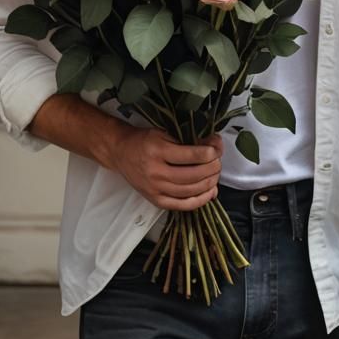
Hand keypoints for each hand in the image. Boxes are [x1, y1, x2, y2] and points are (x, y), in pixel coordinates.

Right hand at [108, 126, 223, 210]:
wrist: (120, 152)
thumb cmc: (144, 140)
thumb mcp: (164, 132)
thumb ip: (187, 140)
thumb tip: (214, 146)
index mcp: (158, 151)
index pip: (192, 155)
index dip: (211, 152)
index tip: (217, 146)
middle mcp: (156, 172)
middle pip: (194, 175)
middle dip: (213, 167)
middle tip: (218, 160)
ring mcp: (155, 189)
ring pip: (191, 191)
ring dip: (210, 183)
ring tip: (215, 174)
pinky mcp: (156, 200)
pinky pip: (182, 205)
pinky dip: (200, 200)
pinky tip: (210, 192)